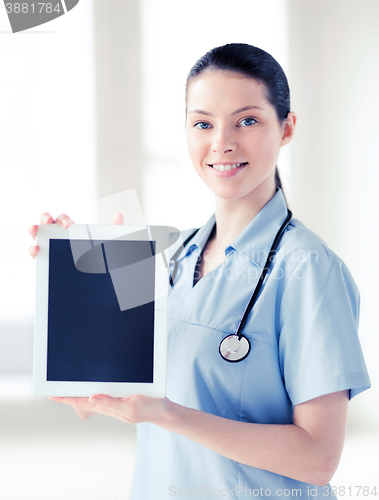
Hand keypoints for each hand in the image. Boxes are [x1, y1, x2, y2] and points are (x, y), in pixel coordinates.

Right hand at [28, 212, 123, 258]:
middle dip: (45, 218)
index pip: (62, 219)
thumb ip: (112, 229)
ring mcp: (49, 246)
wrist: (92, 275)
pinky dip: (33, 249)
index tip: (68, 224)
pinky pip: (35, 253)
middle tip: (49, 221)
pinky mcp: (45, 259)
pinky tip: (36, 249)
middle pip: (47, 222)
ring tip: (36, 230)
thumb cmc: (96, 255)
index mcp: (70, 230)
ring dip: (34, 229)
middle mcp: (57, 236)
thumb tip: (119, 216)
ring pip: (38, 234)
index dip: (62, 219)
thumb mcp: (104, 243)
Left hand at [49, 394, 168, 423]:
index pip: (82, 403)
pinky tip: (91, 381)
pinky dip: (92, 386)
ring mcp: (113, 399)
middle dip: (69, 394)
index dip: (66, 398)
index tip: (52, 394)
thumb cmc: (148, 409)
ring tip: (67, 383)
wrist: (162, 408)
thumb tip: (92, 398)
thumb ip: (111, 404)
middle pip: (83, 399)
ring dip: (80, 389)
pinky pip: (102, 390)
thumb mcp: (131, 408)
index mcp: (108, 407)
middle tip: (54, 388)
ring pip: (91, 394)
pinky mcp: (120, 393)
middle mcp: (107, 403)